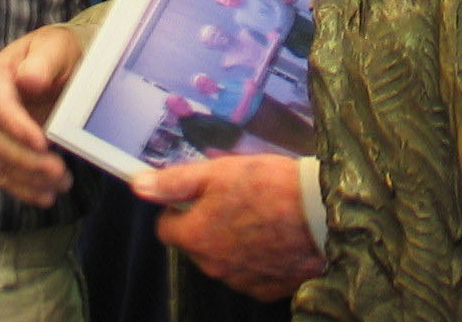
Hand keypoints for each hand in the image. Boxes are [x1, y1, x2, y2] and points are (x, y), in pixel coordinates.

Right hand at [0, 25, 82, 206]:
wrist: (62, 66)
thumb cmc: (58, 53)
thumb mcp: (56, 48)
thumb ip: (42, 62)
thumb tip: (27, 79)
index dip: (18, 128)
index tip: (43, 143)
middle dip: (27, 160)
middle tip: (59, 170)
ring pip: (3, 163)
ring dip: (31, 178)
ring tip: (63, 182)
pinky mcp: (3, 149)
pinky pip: (7, 175)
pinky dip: (25, 189)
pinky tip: (46, 195)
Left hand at [134, 154, 323, 301]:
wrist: (322, 213)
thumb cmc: (271, 187)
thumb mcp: (219, 171)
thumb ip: (176, 181)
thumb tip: (139, 186)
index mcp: (195, 236)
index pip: (166, 228)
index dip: (179, 207)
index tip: (198, 194)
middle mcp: (213, 266)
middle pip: (195, 245)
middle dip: (207, 224)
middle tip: (233, 199)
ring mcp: (241, 281)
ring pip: (222, 260)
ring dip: (231, 241)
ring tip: (258, 215)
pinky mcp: (267, 289)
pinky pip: (250, 273)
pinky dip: (256, 257)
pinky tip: (273, 236)